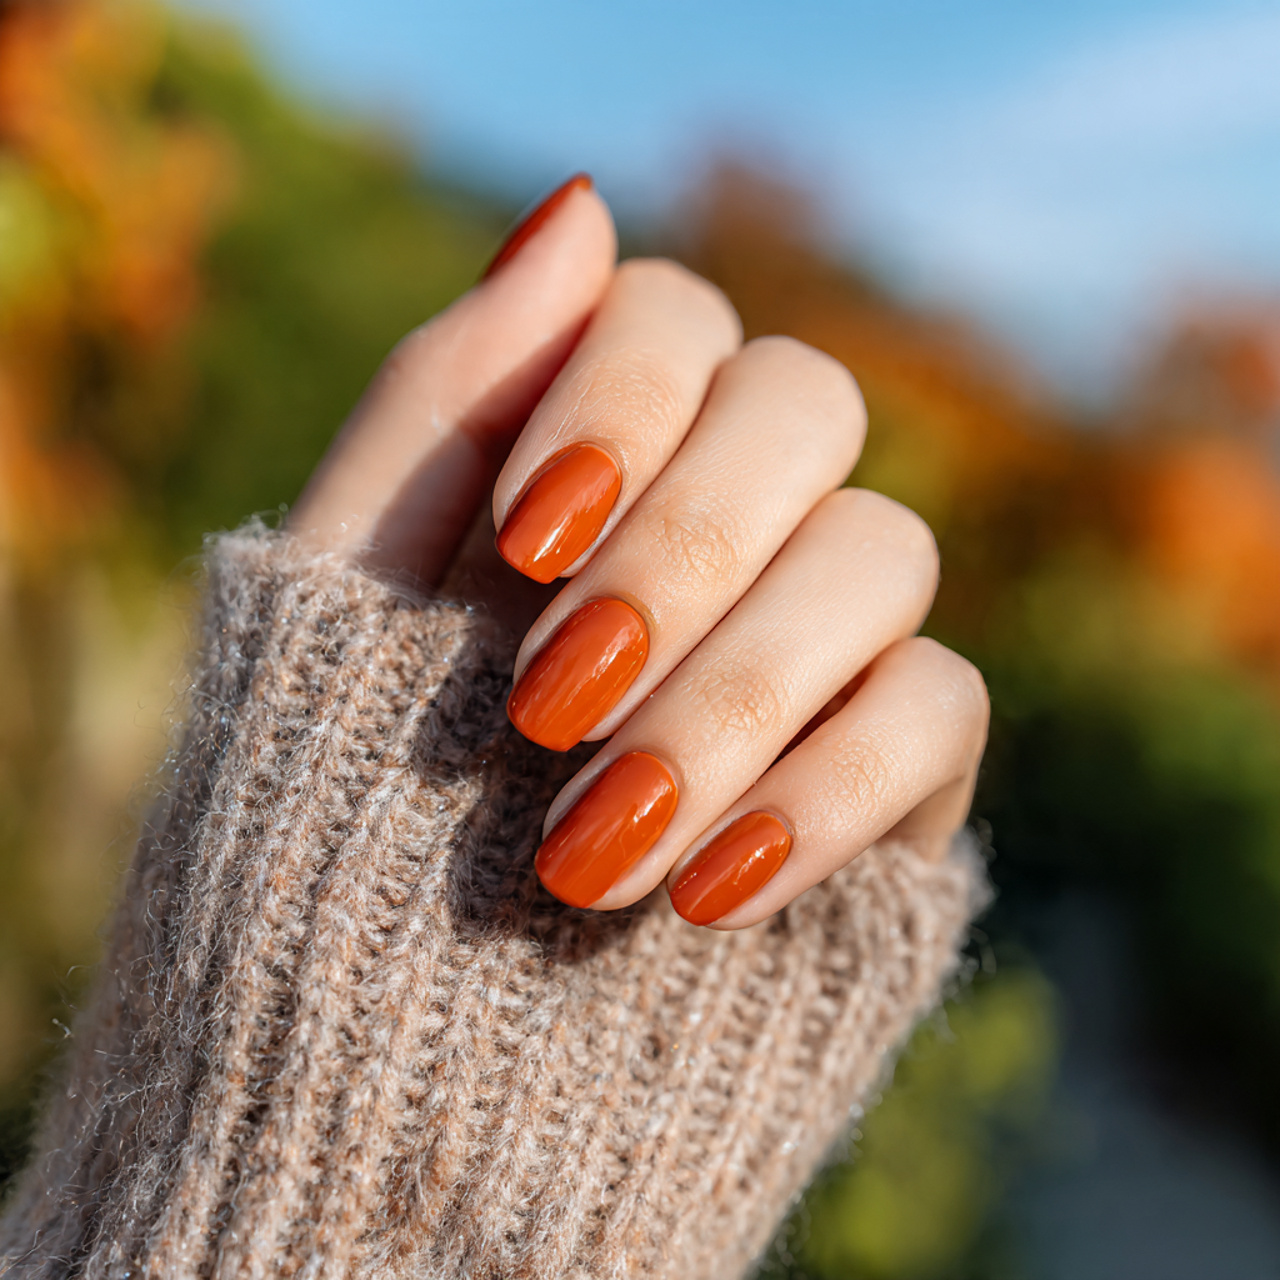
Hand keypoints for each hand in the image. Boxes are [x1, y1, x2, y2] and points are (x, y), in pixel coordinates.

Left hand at [291, 176, 988, 928]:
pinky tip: (711, 892)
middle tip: (552, 702)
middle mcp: (723, 525)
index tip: (525, 541)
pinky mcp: (889, 769)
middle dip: (684, 547)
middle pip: (805, 405)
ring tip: (592, 852)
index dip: (620, 398)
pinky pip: (944, 708)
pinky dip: (831, 789)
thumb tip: (580, 200)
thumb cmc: (334, 811)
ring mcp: (816, 641)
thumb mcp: (343, 595)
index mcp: (593, 460)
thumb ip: (446, 394)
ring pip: (884, 553)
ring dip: (738, 690)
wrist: (384, 1054)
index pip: (676, 315)